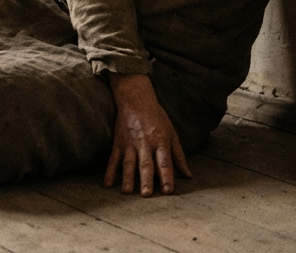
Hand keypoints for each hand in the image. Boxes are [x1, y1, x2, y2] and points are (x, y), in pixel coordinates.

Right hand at [104, 73, 192, 196]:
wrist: (136, 99)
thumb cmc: (157, 118)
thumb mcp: (172, 134)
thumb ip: (179, 156)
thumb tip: (188, 176)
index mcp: (161, 141)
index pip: (165, 162)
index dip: (166, 176)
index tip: (168, 191)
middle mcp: (145, 143)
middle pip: (146, 164)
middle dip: (146, 180)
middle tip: (146, 195)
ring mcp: (130, 143)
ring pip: (128, 163)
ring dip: (127, 177)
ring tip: (127, 192)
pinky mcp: (118, 142)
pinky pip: (113, 158)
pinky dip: (109, 171)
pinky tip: (107, 184)